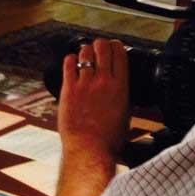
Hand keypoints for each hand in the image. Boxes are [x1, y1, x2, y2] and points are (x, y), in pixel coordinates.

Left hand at [58, 38, 129, 169]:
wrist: (90, 150)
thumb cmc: (109, 139)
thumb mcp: (126, 115)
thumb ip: (123, 97)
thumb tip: (120, 88)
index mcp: (120, 87)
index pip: (120, 54)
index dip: (116, 46)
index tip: (114, 46)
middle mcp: (103, 81)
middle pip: (102, 48)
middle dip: (100, 44)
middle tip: (99, 48)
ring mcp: (85, 84)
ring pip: (84, 53)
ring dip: (85, 50)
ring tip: (85, 54)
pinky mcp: (69, 90)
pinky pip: (68, 65)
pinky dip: (71, 59)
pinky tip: (72, 61)